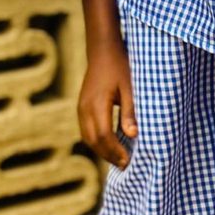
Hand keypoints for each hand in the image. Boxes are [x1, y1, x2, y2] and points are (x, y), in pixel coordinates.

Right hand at [77, 36, 137, 170]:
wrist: (103, 49)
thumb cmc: (119, 65)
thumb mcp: (129, 87)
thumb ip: (129, 111)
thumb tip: (133, 135)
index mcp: (97, 104)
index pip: (104, 136)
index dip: (115, 151)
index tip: (128, 161)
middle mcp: (85, 108)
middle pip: (93, 140)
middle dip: (108, 155)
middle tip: (124, 165)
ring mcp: (81, 107)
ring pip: (87, 137)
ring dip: (101, 150)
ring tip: (118, 158)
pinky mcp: (82, 106)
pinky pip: (86, 130)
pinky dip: (97, 141)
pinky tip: (109, 144)